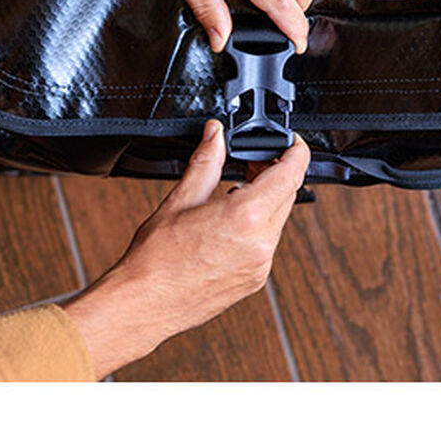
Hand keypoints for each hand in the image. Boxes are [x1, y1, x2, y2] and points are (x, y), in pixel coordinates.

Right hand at [62, 121, 309, 377]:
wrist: (144, 304)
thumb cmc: (155, 260)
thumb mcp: (180, 199)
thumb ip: (206, 162)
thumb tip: (215, 136)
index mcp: (245, 217)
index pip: (292, 174)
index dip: (296, 152)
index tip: (291, 143)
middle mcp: (260, 244)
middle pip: (288, 195)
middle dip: (276, 174)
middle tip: (254, 163)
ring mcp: (260, 266)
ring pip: (278, 220)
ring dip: (266, 201)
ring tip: (236, 192)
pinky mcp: (255, 280)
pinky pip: (267, 244)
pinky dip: (258, 227)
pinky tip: (231, 224)